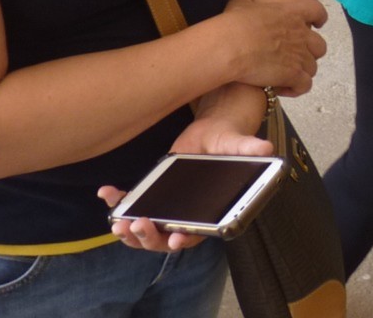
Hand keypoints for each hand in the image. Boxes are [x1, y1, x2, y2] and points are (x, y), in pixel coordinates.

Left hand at [97, 111, 274, 252]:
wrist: (213, 133)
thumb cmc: (229, 142)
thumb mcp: (239, 143)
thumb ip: (249, 149)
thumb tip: (266, 149)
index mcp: (210, 211)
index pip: (198, 234)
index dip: (185, 239)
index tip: (175, 239)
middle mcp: (188, 215)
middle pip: (165, 238)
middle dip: (148, 237)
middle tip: (137, 226)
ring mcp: (169, 208)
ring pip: (147, 230)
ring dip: (130, 230)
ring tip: (117, 223)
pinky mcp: (155, 196)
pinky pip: (134, 206)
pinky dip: (118, 203)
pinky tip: (106, 192)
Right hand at [222, 0, 327, 96]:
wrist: (232, 46)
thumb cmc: (235, 24)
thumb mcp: (239, 4)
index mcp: (291, 13)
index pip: (317, 11)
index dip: (320, 18)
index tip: (318, 24)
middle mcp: (300, 34)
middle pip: (320, 46)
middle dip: (311, 53)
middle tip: (294, 58)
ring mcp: (300, 55)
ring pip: (312, 68)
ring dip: (301, 73)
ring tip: (285, 78)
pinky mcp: (294, 74)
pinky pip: (305, 85)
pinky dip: (296, 89)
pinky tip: (281, 89)